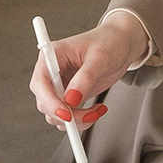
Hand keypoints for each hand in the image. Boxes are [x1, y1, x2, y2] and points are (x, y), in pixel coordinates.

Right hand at [26, 13, 146, 130]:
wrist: (121, 45)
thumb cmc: (109, 42)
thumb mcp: (99, 57)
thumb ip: (85, 78)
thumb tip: (71, 99)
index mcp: (52, 56)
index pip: (40, 82)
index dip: (49, 101)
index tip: (66, 113)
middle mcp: (52, 72)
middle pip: (45, 102)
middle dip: (66, 114)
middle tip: (88, 115)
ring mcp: (61, 86)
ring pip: (55, 114)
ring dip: (75, 120)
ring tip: (95, 112)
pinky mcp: (70, 96)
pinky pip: (67, 117)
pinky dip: (81, 120)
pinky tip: (96, 111)